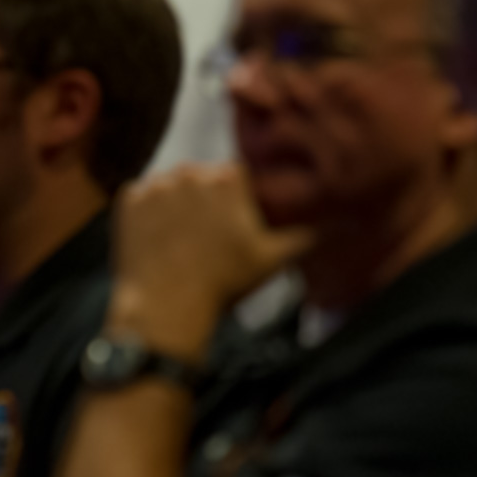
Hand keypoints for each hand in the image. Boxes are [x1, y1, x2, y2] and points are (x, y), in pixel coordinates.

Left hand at [108, 163, 314, 359]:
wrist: (166, 305)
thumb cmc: (223, 283)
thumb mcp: (272, 259)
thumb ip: (308, 234)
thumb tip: (348, 222)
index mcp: (226, 177)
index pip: (234, 179)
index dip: (235, 205)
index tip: (229, 232)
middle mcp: (189, 171)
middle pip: (200, 181)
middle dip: (204, 204)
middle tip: (205, 242)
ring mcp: (155, 184)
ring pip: (171, 189)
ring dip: (176, 208)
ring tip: (181, 244)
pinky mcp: (128, 200)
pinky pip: (141, 199)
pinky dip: (148, 216)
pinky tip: (158, 242)